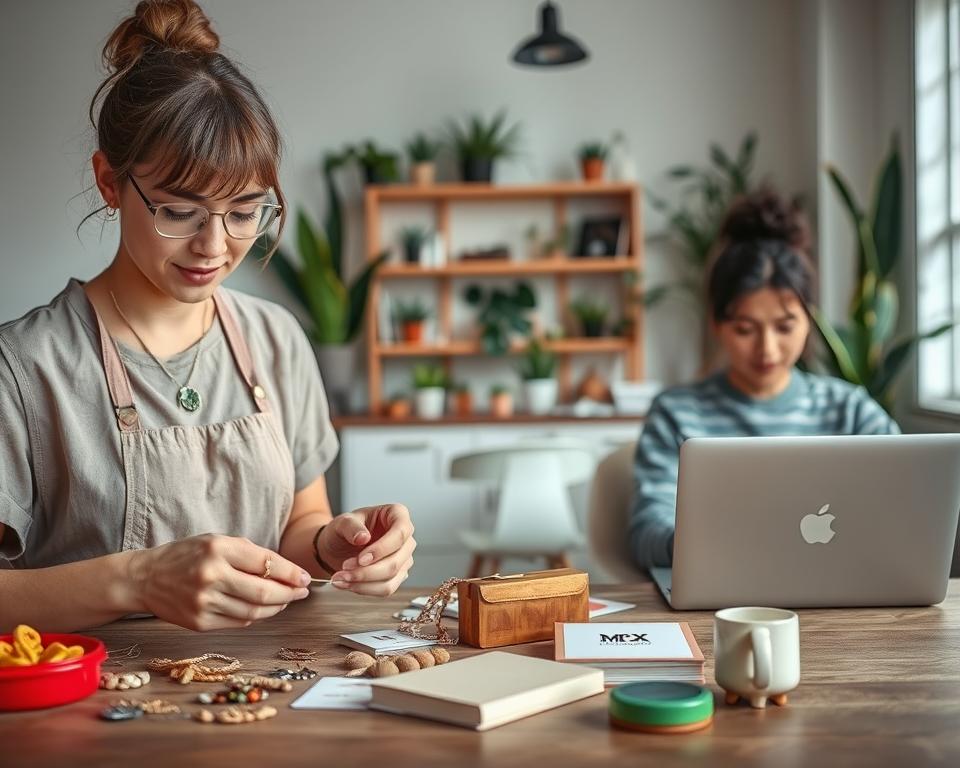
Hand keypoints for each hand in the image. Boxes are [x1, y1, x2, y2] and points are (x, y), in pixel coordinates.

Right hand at [128, 534, 311, 631]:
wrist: (144, 578)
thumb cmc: (186, 556)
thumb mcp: (217, 542)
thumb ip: (250, 554)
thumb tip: (288, 572)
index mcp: (218, 550)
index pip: (266, 564)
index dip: (291, 573)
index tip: (305, 578)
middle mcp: (211, 576)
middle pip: (264, 592)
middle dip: (290, 593)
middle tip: (302, 592)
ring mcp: (204, 602)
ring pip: (254, 611)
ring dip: (277, 607)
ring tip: (286, 600)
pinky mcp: (199, 623)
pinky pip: (239, 622)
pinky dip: (256, 616)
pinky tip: (263, 608)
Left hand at [316, 504, 415, 596]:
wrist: (339, 546)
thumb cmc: (344, 529)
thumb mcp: (342, 522)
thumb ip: (351, 527)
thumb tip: (363, 537)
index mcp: (397, 515)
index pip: (400, 533)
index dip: (382, 549)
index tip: (361, 559)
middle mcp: (405, 537)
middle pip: (396, 561)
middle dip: (367, 571)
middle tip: (343, 570)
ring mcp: (404, 558)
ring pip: (391, 579)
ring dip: (363, 583)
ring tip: (340, 578)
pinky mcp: (397, 576)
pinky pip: (386, 589)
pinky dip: (364, 589)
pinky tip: (347, 584)